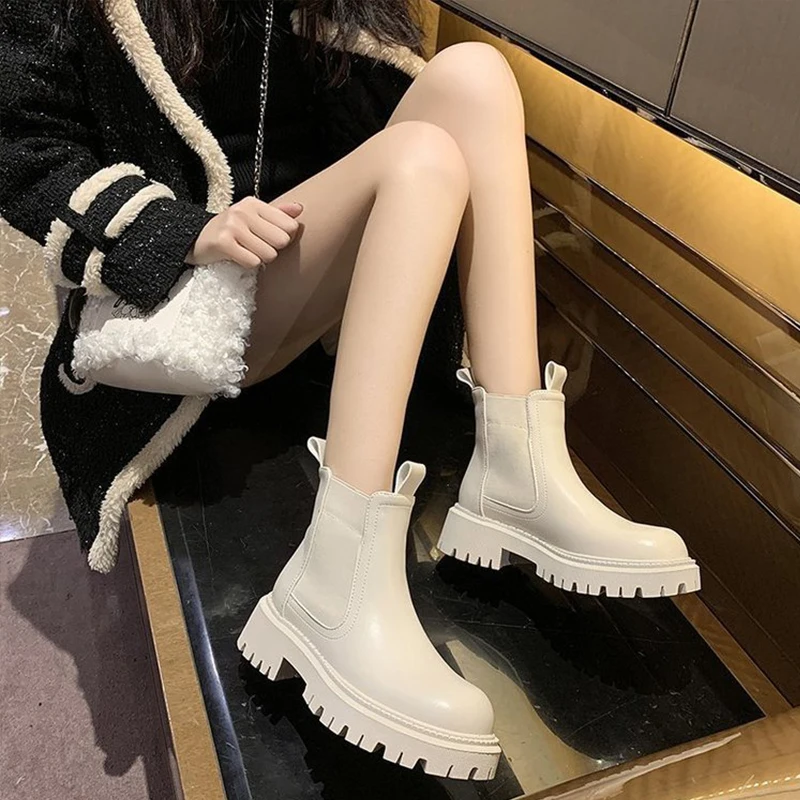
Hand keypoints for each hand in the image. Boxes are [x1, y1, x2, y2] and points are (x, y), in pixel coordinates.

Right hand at [186, 196, 302, 267]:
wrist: (196, 238)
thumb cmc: (231, 229)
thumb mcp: (253, 216)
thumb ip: (277, 213)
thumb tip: (300, 208)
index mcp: (254, 204)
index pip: (290, 226)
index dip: (285, 238)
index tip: (270, 238)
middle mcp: (243, 211)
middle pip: (282, 241)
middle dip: (273, 249)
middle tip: (258, 246)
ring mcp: (233, 226)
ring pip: (269, 254)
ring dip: (261, 259)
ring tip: (247, 251)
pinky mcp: (224, 243)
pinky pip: (252, 262)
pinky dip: (248, 264)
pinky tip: (238, 257)